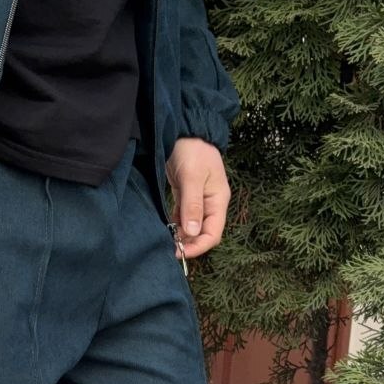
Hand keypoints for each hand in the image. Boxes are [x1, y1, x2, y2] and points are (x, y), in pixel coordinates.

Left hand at [165, 137, 229, 259]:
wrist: (184, 131)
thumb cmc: (192, 150)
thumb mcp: (192, 177)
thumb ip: (192, 204)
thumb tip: (192, 231)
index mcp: (218, 201)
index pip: (213, 234)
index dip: (199, 246)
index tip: (181, 253)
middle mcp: (210, 204)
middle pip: (202, 233)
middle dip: (188, 244)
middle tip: (168, 249)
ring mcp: (199, 201)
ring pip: (191, 228)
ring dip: (180, 236)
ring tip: (164, 242)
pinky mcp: (186, 197)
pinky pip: (182, 218)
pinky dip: (175, 226)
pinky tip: (165, 230)